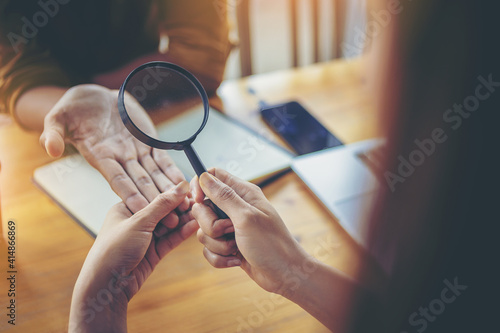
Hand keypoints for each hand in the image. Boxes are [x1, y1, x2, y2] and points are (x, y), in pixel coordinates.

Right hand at [39, 84, 187, 212]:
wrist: (93, 97)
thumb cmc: (72, 108)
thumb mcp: (57, 118)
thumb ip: (53, 133)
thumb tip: (50, 148)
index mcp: (100, 156)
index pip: (117, 179)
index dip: (130, 194)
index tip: (143, 209)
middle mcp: (119, 159)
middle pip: (140, 183)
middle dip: (155, 201)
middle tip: (172, 219)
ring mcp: (134, 152)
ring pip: (154, 174)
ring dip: (168, 190)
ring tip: (184, 205)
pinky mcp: (147, 143)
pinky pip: (162, 159)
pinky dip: (172, 170)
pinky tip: (184, 183)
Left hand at [69, 181, 197, 332]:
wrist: (105, 285)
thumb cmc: (113, 249)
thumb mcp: (139, 221)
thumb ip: (162, 204)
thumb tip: (181, 186)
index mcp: (126, 207)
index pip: (153, 196)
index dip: (171, 194)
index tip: (187, 192)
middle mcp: (136, 221)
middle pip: (163, 210)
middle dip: (179, 207)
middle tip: (196, 204)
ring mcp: (145, 237)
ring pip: (169, 225)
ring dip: (184, 220)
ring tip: (201, 214)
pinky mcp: (154, 252)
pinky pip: (171, 239)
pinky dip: (182, 233)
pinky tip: (194, 226)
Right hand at [190, 168, 310, 293]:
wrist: (285, 274)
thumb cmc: (271, 244)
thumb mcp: (246, 217)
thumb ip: (224, 197)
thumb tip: (204, 176)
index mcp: (243, 193)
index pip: (213, 176)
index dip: (201, 185)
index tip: (199, 200)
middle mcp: (235, 208)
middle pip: (203, 207)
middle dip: (210, 224)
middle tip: (229, 230)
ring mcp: (231, 228)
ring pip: (204, 231)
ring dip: (217, 244)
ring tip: (236, 247)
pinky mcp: (228, 245)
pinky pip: (209, 249)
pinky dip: (219, 257)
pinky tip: (236, 260)